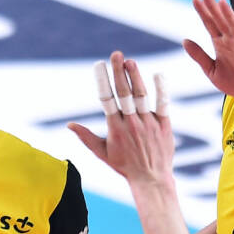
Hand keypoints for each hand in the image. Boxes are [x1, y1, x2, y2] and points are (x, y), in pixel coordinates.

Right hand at [69, 53, 174, 186]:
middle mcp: (131, 123)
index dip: (102, 81)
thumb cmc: (125, 166)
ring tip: (130, 61)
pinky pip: (162, 104)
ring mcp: (148, 123)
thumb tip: (69, 125)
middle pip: (123, 93)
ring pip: (141, 96)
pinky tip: (157, 74)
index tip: (98, 65)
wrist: (151, 179)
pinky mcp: (164, 125)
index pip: (106, 99)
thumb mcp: (102, 153)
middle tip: (116, 54)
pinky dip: (161, 89)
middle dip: (119, 72)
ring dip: (136, 77)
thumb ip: (86, 137)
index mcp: (115, 129)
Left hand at [182, 0, 233, 112]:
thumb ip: (199, 55)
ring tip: (220, 3)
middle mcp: (232, 42)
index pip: (210, 24)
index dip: (203, 12)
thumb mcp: (211, 70)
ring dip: (228, 15)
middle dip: (213, 7)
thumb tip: (184, 40)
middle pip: (220, 21)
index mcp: (221, 44)